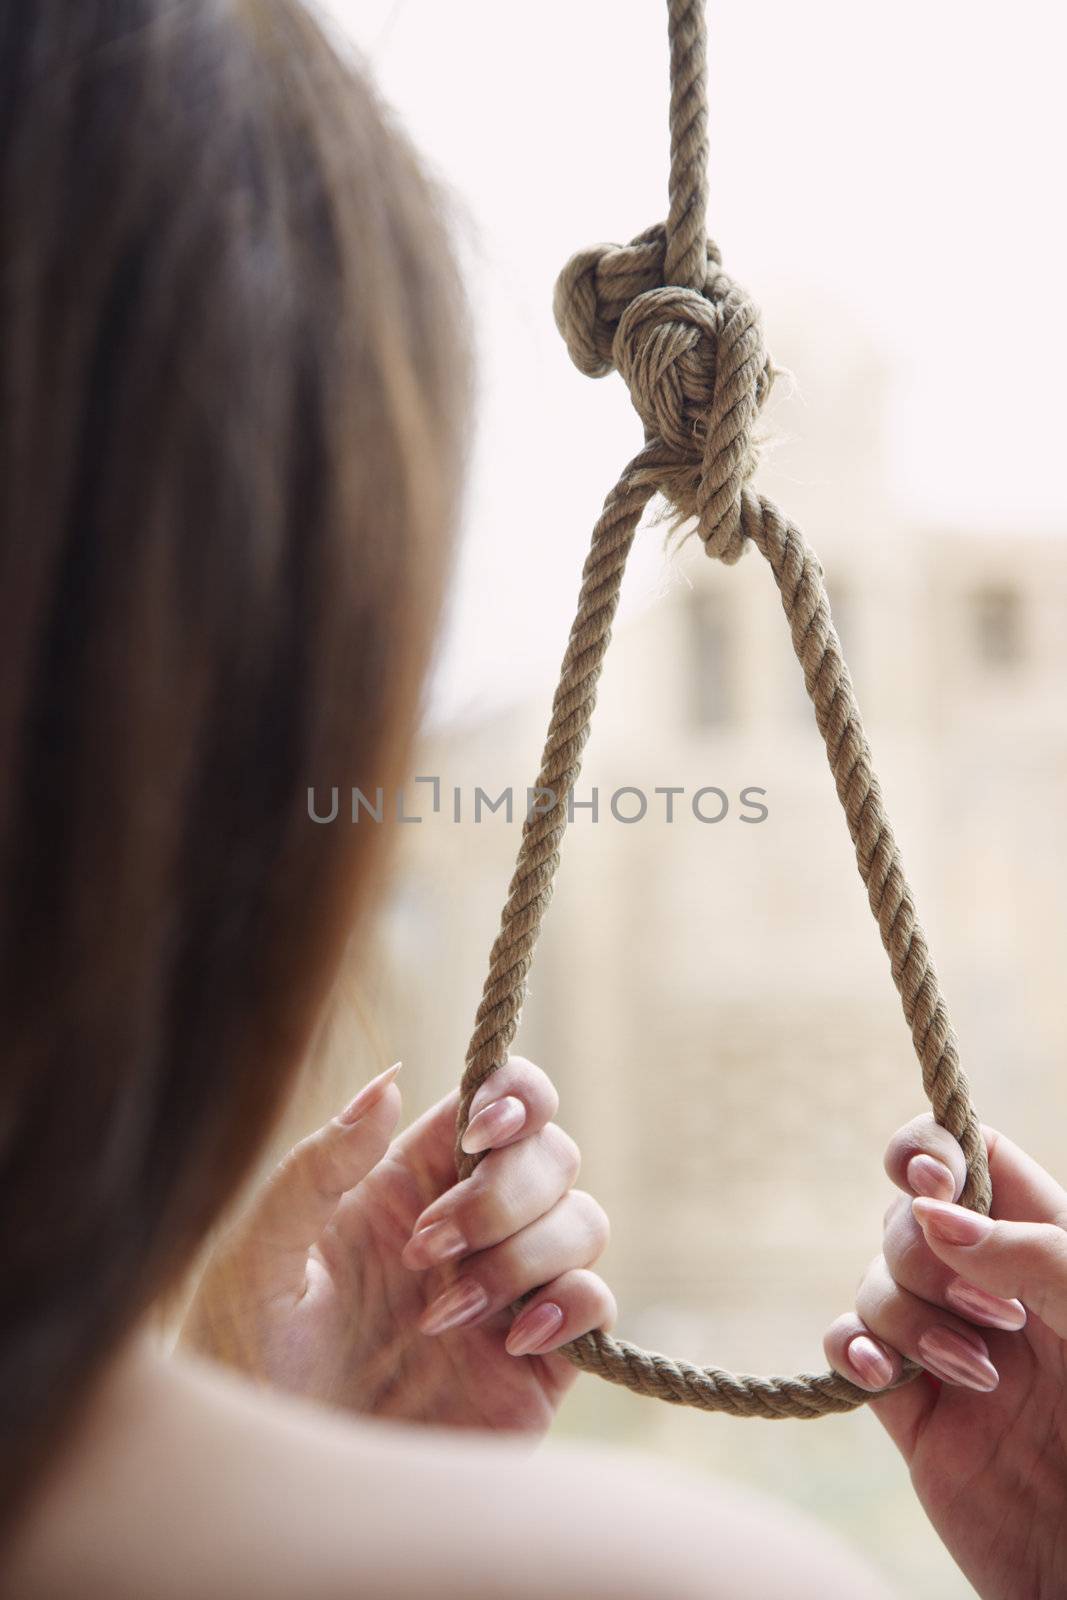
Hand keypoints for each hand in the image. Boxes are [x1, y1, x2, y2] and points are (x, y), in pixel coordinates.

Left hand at [180, 1056, 614, 1435]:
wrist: (279, 1490)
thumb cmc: (246, 1366)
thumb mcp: (258, 1258)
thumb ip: (319, 1167)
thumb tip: (389, 1079)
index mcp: (407, 1182)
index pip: (496, 1103)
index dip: (511, 1096)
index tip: (480, 1130)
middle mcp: (469, 1227)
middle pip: (551, 1155)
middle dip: (503, 1192)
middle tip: (428, 1248)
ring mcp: (509, 1291)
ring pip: (582, 1220)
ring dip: (523, 1253)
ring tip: (441, 1317)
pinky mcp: (539, 1361)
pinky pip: (597, 1302)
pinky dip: (572, 1306)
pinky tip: (512, 1340)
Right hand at [823, 1115, 1066, 1599]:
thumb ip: (1029, 1252)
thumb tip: (932, 1209)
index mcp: (1047, 1247)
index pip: (975, 1157)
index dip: (934, 1149)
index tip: (930, 1179)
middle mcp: (992, 1288)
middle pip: (910, 1219)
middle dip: (929, 1256)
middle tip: (1000, 1319)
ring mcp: (947, 1345)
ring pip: (877, 1281)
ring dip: (910, 1317)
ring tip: (979, 1376)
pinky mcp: (911, 1408)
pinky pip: (848, 1347)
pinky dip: (851, 1348)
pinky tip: (880, 1374)